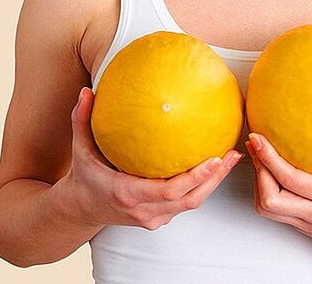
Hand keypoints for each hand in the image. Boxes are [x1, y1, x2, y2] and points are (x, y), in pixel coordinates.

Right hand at [59, 87, 242, 230]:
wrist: (80, 209)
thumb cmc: (83, 177)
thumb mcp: (80, 148)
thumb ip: (82, 119)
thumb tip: (86, 92)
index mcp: (126, 194)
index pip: (170, 190)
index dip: (195, 177)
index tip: (213, 159)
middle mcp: (143, 210)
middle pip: (189, 199)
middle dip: (214, 178)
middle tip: (232, 155)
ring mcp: (152, 218)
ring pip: (191, 204)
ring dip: (212, 183)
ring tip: (230, 159)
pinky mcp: (157, 219)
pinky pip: (183, 204)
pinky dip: (200, 188)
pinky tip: (212, 168)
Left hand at [247, 117, 311, 272]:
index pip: (293, 180)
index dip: (270, 159)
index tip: (258, 138)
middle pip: (271, 199)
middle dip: (256, 172)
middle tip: (253, 146)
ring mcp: (307, 223)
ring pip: (268, 208)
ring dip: (258, 183)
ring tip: (258, 157)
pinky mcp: (303, 228)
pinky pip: (275, 212)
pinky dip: (265, 192)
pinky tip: (268, 174)